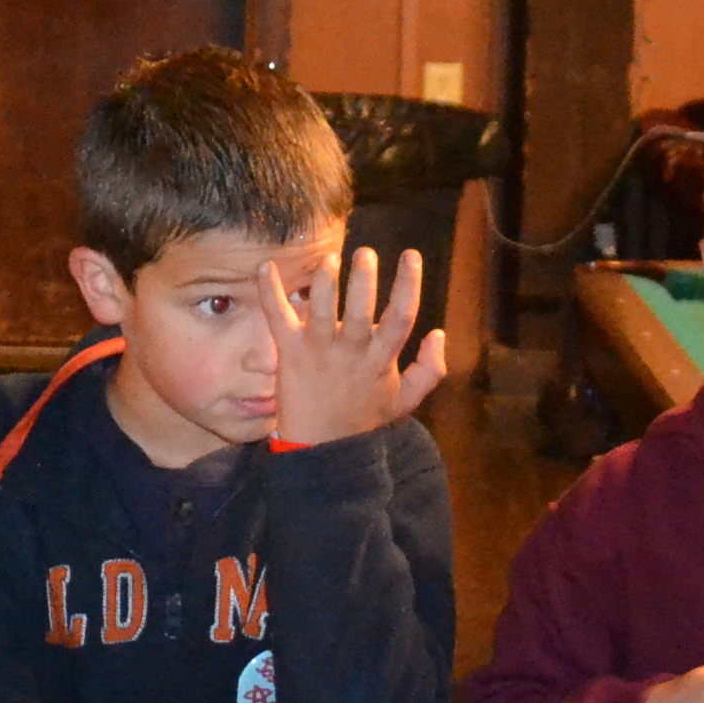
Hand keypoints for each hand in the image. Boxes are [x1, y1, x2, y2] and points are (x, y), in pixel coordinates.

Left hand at [261, 247, 448, 447]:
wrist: (322, 449)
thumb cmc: (363, 420)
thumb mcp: (405, 400)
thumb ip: (429, 369)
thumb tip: (439, 333)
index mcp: (380, 360)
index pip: (401, 318)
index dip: (409, 285)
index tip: (411, 256)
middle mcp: (351, 353)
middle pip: (361, 312)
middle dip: (364, 279)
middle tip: (365, 253)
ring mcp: (319, 352)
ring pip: (322, 312)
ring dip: (325, 281)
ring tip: (329, 258)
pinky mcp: (290, 354)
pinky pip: (278, 318)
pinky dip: (270, 292)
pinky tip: (264, 267)